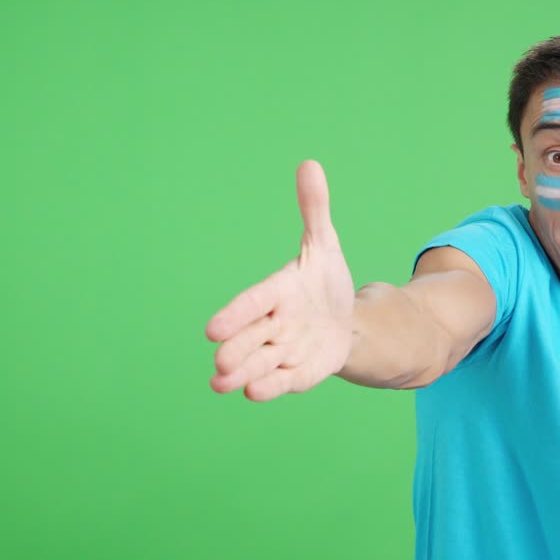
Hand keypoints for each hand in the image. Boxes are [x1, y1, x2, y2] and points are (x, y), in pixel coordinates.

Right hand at [205, 160, 354, 400]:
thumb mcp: (324, 246)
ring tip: (222, 384)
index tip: (212, 328)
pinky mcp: (299, 372)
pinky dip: (271, 387)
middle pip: (250, 337)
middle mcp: (274, 323)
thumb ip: (314, 210)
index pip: (253, 302)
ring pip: (260, 363)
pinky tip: (254, 394)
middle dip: (236, 349)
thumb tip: (310, 165)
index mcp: (277, 291)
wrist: (347, 320)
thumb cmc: (324, 283)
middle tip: (219, 362)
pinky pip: (284, 381)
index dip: (236, 314)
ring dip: (243, 373)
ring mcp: (284, 349)